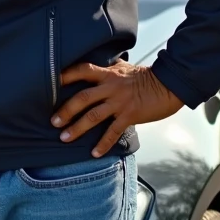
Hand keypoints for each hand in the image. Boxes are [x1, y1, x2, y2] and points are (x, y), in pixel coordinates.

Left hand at [50, 61, 183, 157]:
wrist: (169, 85)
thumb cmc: (145, 76)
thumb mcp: (124, 68)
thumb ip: (108, 69)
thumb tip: (98, 66)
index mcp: (107, 74)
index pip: (82, 70)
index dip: (65, 75)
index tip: (49, 82)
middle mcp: (110, 87)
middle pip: (82, 97)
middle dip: (66, 110)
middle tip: (53, 121)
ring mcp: (119, 102)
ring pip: (93, 116)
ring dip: (77, 128)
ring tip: (64, 138)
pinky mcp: (130, 115)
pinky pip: (113, 132)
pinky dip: (103, 144)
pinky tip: (94, 153)